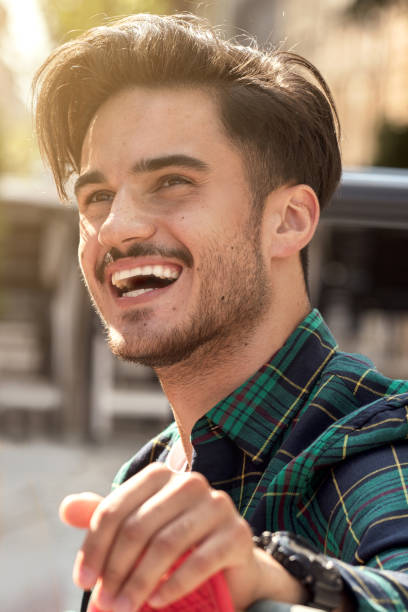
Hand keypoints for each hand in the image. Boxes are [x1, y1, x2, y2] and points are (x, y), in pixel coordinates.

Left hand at [60, 463, 306, 611]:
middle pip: (138, 527)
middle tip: (103, 604)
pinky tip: (158, 601)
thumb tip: (65, 508)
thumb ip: (104, 518)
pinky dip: (175, 585)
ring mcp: (217, 505)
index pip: (115, 509)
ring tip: (124, 608)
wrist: (226, 562)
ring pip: (167, 544)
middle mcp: (190, 482)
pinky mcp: (238, 533)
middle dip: (115, 570)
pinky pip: (201, 560)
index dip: (94, 547)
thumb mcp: (136, 528)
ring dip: (140, 583)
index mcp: (159, 475)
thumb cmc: (173, 541)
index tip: (83, 581)